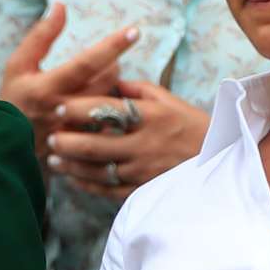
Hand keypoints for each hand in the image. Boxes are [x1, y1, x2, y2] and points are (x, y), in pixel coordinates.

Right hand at [0, 2, 138, 163]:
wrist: (4, 144)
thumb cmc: (13, 98)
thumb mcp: (18, 64)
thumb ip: (41, 36)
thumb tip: (61, 6)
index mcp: (46, 87)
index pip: (87, 63)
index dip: (112, 46)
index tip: (134, 31)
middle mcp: (63, 110)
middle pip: (106, 81)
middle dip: (113, 64)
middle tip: (108, 59)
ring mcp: (74, 129)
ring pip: (110, 101)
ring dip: (112, 85)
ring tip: (102, 78)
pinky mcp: (82, 144)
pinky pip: (108, 123)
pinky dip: (110, 110)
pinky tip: (103, 106)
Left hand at [46, 80, 209, 199]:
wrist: (220, 161)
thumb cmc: (191, 125)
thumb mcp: (168, 100)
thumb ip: (136, 90)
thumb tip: (107, 79)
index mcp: (151, 117)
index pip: (108, 111)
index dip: (80, 109)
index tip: (59, 106)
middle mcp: (145, 145)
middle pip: (97, 144)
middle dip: (68, 141)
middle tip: (48, 135)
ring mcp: (143, 171)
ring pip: (99, 170)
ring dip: (72, 165)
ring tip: (53, 158)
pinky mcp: (144, 190)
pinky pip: (110, 190)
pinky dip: (88, 185)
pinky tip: (73, 178)